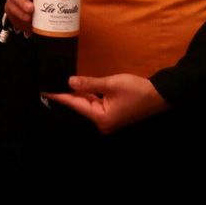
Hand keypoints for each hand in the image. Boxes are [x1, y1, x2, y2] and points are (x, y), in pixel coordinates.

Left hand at [45, 73, 168, 133]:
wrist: (161, 94)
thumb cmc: (137, 90)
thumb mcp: (111, 84)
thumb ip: (89, 84)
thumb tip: (69, 82)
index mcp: (101, 117)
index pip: (75, 104)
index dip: (59, 96)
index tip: (44, 90)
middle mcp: (103, 122)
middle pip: (81, 105)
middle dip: (67, 94)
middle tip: (50, 82)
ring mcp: (108, 119)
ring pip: (88, 104)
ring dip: (78, 94)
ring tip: (60, 84)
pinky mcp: (113, 114)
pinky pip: (96, 104)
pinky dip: (88, 96)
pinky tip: (78, 88)